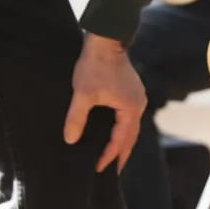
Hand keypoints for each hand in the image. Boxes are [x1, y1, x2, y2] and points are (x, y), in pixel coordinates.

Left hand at [63, 34, 146, 172]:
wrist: (107, 39)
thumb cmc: (96, 65)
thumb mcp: (83, 94)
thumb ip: (76, 118)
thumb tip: (70, 139)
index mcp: (130, 108)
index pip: (120, 139)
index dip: (109, 155)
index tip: (97, 168)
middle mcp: (138, 104)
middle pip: (131, 135)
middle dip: (121, 153)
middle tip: (112, 171)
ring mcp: (137, 96)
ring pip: (131, 126)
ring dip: (123, 141)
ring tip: (113, 155)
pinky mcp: (132, 90)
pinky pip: (130, 116)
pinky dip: (123, 128)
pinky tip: (114, 131)